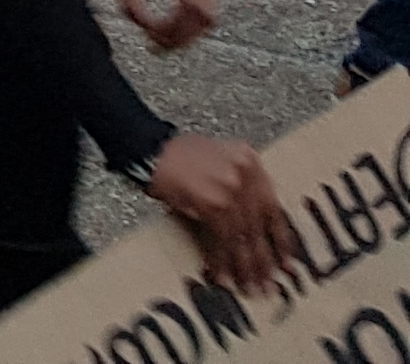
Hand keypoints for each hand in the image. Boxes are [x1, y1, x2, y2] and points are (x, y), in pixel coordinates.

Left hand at [93, 0, 216, 52]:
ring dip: (186, 32)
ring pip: (207, 15)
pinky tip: (164, 29)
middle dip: (183, 36)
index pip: (192, 5)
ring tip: (156, 41)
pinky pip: (201, 7)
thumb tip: (143, 28)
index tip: (152, 40)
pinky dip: (187, 22)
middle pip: (205, 16)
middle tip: (154, 47)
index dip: (177, 30)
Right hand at [145, 135, 295, 297]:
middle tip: (266, 286)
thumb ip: (242, 187)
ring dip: (244, 266)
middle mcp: (245, 175)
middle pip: (258, 227)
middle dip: (262, 261)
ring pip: (242, 237)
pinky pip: (221, 239)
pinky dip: (221, 260)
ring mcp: (230, 189)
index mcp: (251, 162)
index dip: (282, 241)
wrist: (148, 149)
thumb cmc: (179, 155)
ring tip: (248, 288)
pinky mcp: (211, 203)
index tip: (287, 265)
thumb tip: (256, 230)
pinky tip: (222, 276)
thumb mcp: (220, 161)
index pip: (274, 209)